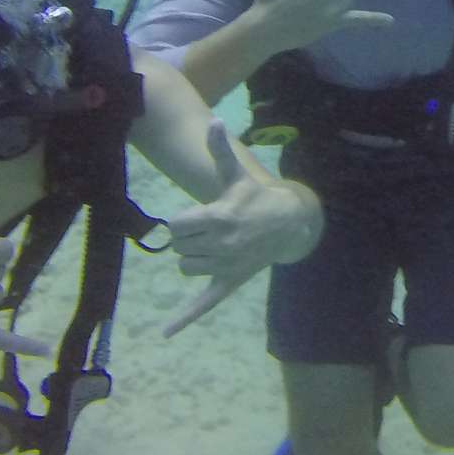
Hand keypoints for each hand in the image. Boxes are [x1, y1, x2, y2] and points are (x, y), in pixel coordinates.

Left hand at [162, 119, 319, 336]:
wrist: (288, 225)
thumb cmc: (255, 198)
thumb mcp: (235, 175)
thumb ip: (221, 151)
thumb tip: (214, 122)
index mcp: (218, 217)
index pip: (176, 225)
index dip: (183, 221)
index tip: (199, 217)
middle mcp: (220, 244)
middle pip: (179, 246)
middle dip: (189, 237)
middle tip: (209, 230)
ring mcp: (224, 267)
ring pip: (185, 267)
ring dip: (192, 257)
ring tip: (212, 246)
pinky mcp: (227, 284)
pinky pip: (202, 305)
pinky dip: (183, 319)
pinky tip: (165, 332)